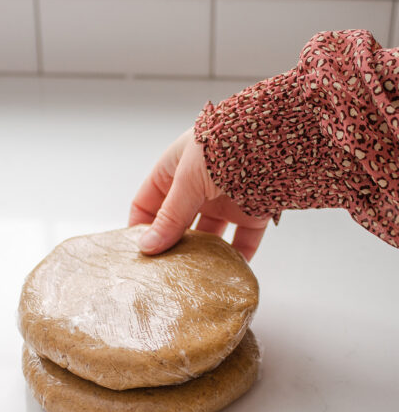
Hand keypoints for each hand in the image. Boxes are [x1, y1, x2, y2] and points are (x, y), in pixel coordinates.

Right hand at [129, 129, 268, 260]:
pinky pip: (244, 241)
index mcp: (174, 171)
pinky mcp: (253, 212)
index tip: (137, 251)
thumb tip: (147, 246)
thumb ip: (169, 216)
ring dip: (202, 255)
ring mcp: (225, 200)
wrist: (275, 136)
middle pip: (177, 223)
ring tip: (194, 275)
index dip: (140, 226)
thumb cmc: (223, 144)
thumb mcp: (186, 181)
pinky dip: (237, 257)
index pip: (147, 203)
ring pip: (209, 236)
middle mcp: (198, 188)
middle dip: (170, 245)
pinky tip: (227, 271)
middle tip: (162, 270)